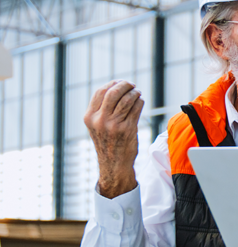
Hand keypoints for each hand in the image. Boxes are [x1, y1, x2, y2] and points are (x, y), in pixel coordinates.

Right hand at [83, 80, 143, 198]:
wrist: (114, 164)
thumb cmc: (108, 142)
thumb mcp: (97, 126)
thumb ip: (102, 109)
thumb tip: (116, 87)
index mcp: (89, 117)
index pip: (100, 92)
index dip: (112, 84)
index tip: (121, 83)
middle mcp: (100, 120)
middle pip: (113, 92)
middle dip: (125, 85)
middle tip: (132, 85)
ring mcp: (114, 125)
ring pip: (127, 99)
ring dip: (135, 93)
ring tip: (137, 93)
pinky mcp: (128, 129)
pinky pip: (136, 109)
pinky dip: (139, 102)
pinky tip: (139, 102)